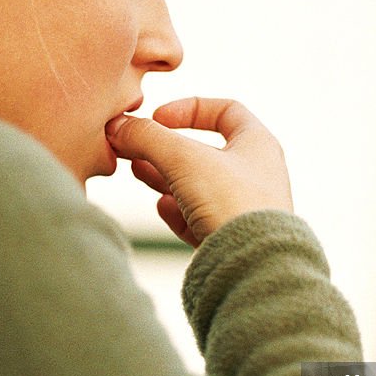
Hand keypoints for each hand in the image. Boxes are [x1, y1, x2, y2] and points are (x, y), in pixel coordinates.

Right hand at [105, 97, 292, 246]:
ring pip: (197, 185)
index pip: (226, 111)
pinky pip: (200, 218)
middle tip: (133, 148)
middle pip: (203, 151)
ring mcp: (243, 208)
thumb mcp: (184, 158)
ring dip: (165, 177)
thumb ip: (147, 137)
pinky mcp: (230, 239)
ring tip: (137, 171)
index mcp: (257, 145)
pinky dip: (179, 210)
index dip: (189, 108)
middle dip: (164, 148)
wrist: (253, 266)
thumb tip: (118, 126)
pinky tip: (164, 208)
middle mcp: (255, 175)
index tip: (158, 118)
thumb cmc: (232, 202)